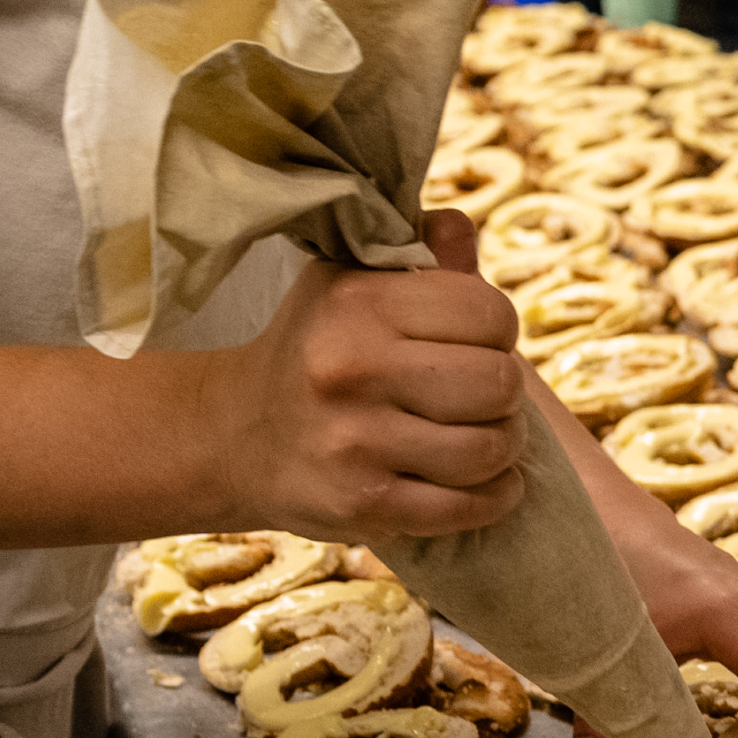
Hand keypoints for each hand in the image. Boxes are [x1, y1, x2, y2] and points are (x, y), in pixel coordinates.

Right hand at [205, 209, 525, 542]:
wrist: (234, 434)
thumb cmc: (313, 348)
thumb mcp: (348, 281)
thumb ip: (414, 250)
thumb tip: (459, 230)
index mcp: (360, 302)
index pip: (490, 312)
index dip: (495, 329)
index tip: (473, 342)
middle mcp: (353, 369)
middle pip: (500, 383)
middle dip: (503, 392)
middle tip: (478, 395)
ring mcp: (357, 443)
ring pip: (490, 449)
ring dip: (501, 446)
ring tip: (479, 435)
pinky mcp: (363, 504)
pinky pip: (468, 508)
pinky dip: (493, 497)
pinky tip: (484, 483)